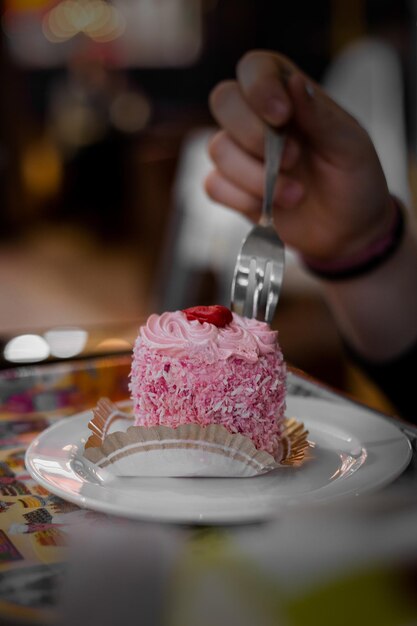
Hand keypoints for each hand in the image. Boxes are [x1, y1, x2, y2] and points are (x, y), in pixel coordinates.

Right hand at [206, 50, 393, 261]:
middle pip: (223, 99)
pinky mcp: (233, 188)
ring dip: (255, 176)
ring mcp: (242, 154)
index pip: (254, 67)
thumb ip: (320, 115)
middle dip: (253, 134)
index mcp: (289, 95)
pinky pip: (214, 184)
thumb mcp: (349, 146)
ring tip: (296, 194)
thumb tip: (294, 81)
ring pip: (217, 147)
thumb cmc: (353, 180)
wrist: (347, 231)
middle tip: (292, 159)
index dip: (259, 87)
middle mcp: (258, 119)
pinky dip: (241, 199)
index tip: (282, 116)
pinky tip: (270, 209)